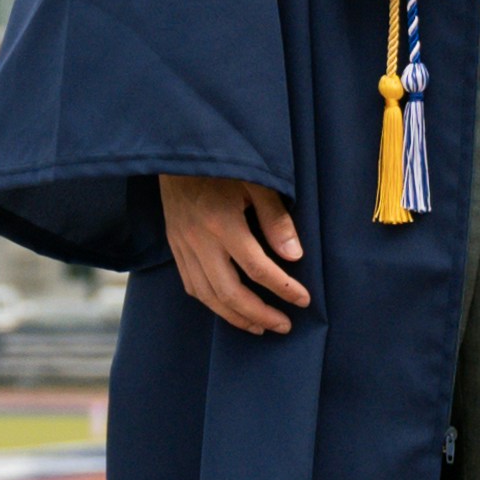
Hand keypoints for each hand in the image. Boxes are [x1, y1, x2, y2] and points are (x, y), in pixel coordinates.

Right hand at [160, 172, 308, 336]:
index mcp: (222, 223)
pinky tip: (229, 309)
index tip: (304, 300)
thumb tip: (294, 256)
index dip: (283, 288)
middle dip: (260, 314)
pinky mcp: (175, 248)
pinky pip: (192, 286)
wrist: (179, 153)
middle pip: (230, 293)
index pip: (257, 268)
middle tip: (284, 325)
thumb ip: (275, 220)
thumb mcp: (257, 183)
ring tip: (260, 326)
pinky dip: (212, 304)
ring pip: (208, 296)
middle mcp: (199, 241)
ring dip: (236, 317)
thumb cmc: (225, 164)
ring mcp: (184, 247)